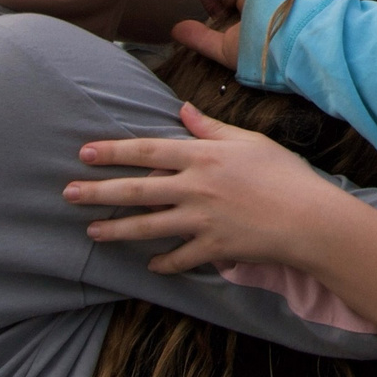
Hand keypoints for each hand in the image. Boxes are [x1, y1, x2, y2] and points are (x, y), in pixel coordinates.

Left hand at [65, 103, 352, 274]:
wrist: (309, 219)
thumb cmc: (284, 173)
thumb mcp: (249, 141)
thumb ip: (211, 128)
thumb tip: (182, 110)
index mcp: (202, 157)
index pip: (147, 151)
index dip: (113, 152)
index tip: (84, 153)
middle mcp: (194, 188)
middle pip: (136, 190)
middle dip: (98, 192)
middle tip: (67, 194)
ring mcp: (200, 221)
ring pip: (147, 227)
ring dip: (116, 230)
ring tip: (91, 232)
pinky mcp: (212, 248)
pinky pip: (179, 258)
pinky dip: (163, 263)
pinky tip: (149, 266)